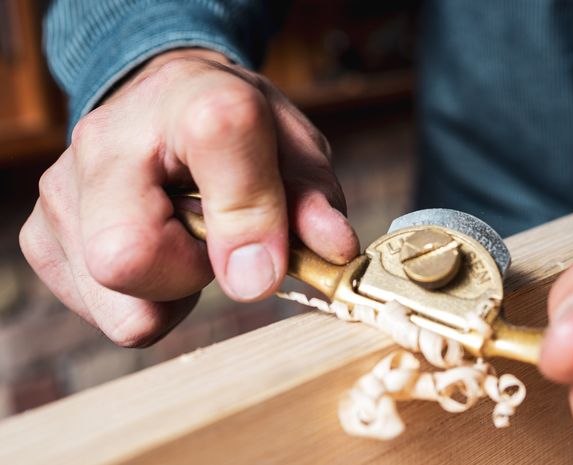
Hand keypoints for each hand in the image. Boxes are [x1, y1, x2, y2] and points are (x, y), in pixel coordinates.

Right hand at [19, 49, 358, 346]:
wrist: (165, 100)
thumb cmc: (235, 129)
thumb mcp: (294, 151)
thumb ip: (314, 201)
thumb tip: (333, 251)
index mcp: (193, 104)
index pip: (216, 167)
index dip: (250, 227)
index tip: (269, 263)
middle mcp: (108, 140)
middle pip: (128, 261)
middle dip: (191, 275)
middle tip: (215, 244)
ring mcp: (61, 190)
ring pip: (118, 304)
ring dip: (169, 292)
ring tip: (185, 242)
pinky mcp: (41, 235)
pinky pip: (102, 311)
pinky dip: (141, 299)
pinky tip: (157, 251)